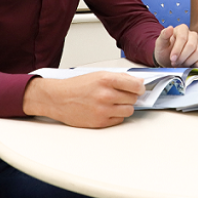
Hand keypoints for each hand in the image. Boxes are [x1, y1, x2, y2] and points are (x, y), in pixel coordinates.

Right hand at [22, 71, 143, 127]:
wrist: (58, 99)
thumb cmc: (76, 86)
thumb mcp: (98, 75)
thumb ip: (120, 78)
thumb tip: (138, 82)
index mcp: (106, 80)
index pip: (135, 85)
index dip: (139, 87)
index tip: (139, 88)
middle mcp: (105, 95)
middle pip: (133, 98)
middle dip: (131, 96)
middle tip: (122, 94)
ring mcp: (103, 110)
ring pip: (129, 110)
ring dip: (125, 107)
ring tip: (115, 103)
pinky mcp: (100, 122)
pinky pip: (119, 120)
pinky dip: (117, 115)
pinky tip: (108, 110)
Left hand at [154, 24, 197, 67]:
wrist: (168, 61)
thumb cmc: (164, 51)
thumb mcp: (160, 44)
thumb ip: (163, 36)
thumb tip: (170, 28)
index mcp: (182, 29)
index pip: (183, 37)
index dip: (178, 49)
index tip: (172, 58)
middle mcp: (192, 35)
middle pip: (192, 45)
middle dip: (182, 56)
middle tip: (175, 62)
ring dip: (188, 61)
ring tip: (180, 63)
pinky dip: (197, 64)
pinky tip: (188, 65)